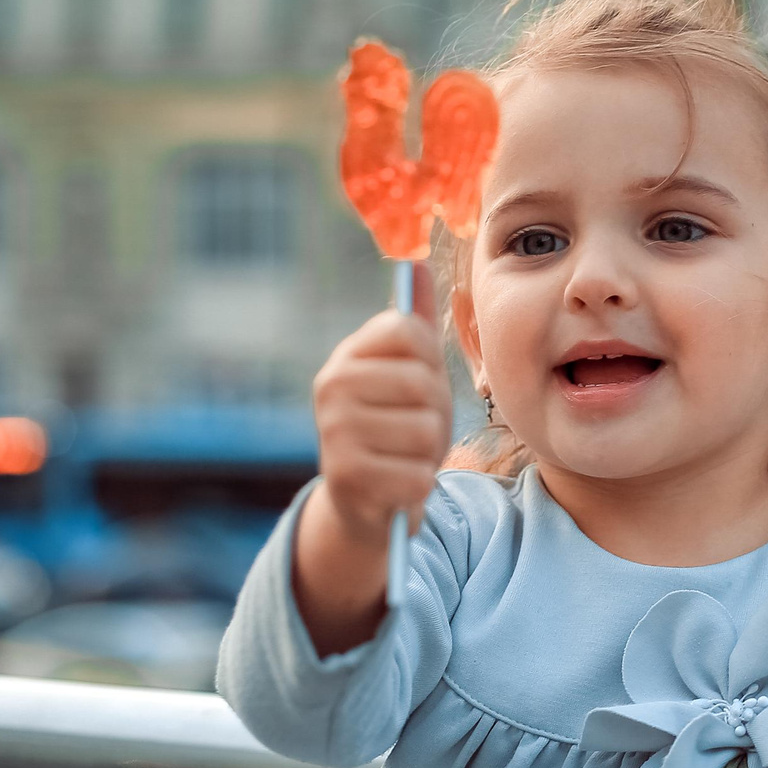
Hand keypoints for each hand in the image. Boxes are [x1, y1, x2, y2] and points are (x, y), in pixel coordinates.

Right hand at [293, 264, 450, 651]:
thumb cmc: (397, 431)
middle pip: (423, 381)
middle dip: (436, 412)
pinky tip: (398, 487)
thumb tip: (417, 261)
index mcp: (348, 357)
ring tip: (406, 458)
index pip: (408, 330)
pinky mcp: (345, 479)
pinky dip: (420, 487)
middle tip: (416, 431)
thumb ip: (414, 325)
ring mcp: (333, 432)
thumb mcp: (410, 377)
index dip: (430, 359)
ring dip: (430, 453)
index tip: (420, 382)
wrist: (366, 507)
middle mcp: (331, 387)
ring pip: (425, 430)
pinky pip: (418, 474)